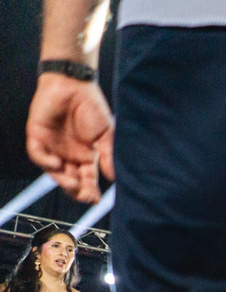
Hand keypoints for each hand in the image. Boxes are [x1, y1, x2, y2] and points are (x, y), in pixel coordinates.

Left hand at [26, 74, 114, 202]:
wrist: (73, 83)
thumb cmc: (92, 106)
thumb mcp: (106, 133)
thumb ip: (108, 154)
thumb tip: (113, 178)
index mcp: (86, 156)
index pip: (87, 179)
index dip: (91, 190)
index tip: (96, 199)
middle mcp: (68, 155)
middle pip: (70, 180)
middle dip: (77, 191)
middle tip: (84, 195)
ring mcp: (52, 147)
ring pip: (53, 172)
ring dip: (62, 181)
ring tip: (73, 183)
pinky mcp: (37, 136)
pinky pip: (37, 155)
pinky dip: (46, 162)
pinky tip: (57, 164)